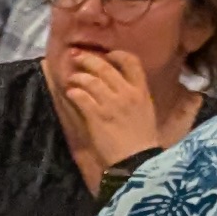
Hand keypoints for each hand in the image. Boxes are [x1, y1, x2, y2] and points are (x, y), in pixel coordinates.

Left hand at [48, 42, 157, 183]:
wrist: (138, 161)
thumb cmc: (142, 140)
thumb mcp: (146, 111)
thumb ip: (134, 96)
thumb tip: (120, 86)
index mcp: (141, 91)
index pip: (131, 62)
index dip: (117, 54)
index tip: (107, 55)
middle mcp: (126, 93)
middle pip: (105, 67)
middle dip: (88, 59)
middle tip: (76, 57)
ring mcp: (110, 104)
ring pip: (90, 80)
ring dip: (78, 77)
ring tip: (72, 79)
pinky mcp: (96, 116)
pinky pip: (81, 97)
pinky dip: (73, 92)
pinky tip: (70, 93)